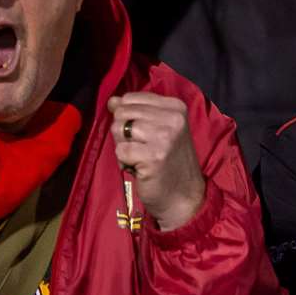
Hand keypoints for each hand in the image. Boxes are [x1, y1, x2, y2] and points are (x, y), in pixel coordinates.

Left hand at [108, 92, 205, 231]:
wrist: (184, 196)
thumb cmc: (168, 162)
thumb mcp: (156, 129)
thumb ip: (135, 112)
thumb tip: (112, 101)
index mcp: (175, 106)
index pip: (130, 98)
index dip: (128, 118)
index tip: (145, 136)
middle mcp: (172, 118)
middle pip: (122, 113)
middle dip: (123, 133)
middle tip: (142, 149)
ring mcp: (164, 137)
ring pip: (118, 129)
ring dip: (123, 148)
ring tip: (140, 158)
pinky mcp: (154, 156)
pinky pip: (120, 151)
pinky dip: (124, 162)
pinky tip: (140, 169)